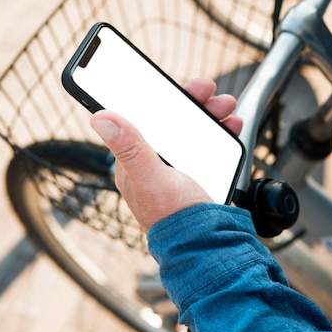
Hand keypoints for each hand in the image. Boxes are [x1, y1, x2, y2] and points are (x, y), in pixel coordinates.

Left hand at [90, 78, 241, 230]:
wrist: (208, 247)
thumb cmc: (175, 218)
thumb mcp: (151, 177)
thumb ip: (130, 147)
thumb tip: (99, 116)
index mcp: (136, 160)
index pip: (144, 118)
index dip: (160, 97)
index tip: (177, 84)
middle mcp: (156, 162)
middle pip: (172, 120)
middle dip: (193, 102)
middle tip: (209, 91)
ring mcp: (179, 167)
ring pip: (193, 129)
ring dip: (210, 114)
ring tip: (226, 108)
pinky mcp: (200, 173)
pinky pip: (210, 144)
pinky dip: (221, 132)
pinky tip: (231, 127)